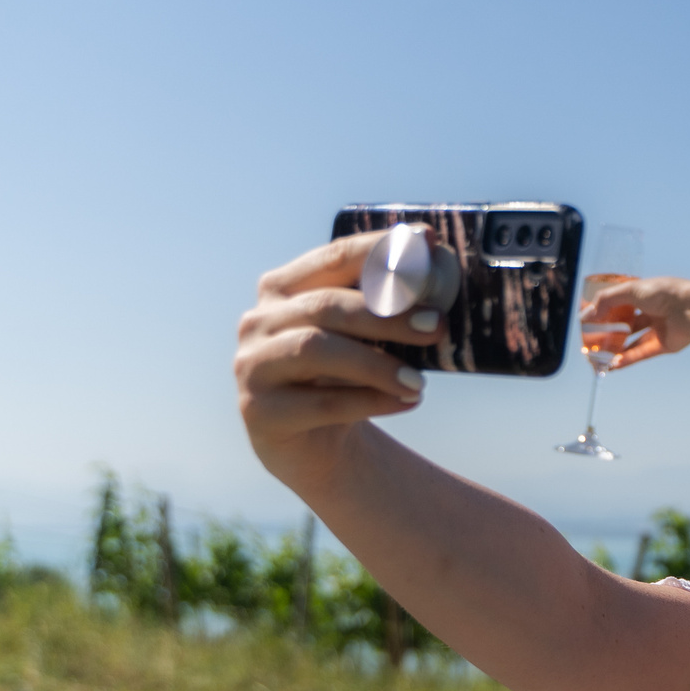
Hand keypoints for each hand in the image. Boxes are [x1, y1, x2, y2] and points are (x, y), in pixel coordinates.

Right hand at [234, 232, 445, 488]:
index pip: (333, 258)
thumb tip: (433, 248)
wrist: (317, 444)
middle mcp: (258, 321)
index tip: (429, 246)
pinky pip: (321, 403)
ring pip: (317, 350)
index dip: (380, 252)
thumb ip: (389, 298)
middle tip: (437, 326)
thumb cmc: (348, 376)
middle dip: (386, 314)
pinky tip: (408, 401)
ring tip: (420, 381)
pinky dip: (371, 400)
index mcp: (283, 288)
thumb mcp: (366, 335)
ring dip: (377, 363)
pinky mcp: (259, 412)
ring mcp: (252, 365)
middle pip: (325, 306)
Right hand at [587, 276, 689, 367]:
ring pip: (633, 341)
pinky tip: (613, 365)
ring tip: (599, 357)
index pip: (621, 302)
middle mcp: (653, 311)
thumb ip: (606, 300)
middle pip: (626, 323)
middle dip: (609, 332)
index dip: (606, 310)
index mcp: (646, 294)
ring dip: (616, 349)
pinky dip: (627, 359)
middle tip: (592, 341)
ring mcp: (658, 328)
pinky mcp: (663, 345)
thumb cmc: (664, 293)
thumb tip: (586, 315)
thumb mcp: (630, 290)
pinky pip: (642, 353)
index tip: (589, 319)